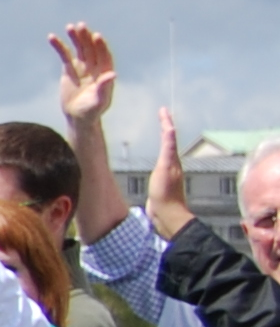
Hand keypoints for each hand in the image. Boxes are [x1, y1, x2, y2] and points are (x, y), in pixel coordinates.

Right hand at [51, 23, 116, 128]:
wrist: (78, 117)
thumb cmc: (92, 111)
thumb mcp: (99, 101)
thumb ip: (105, 87)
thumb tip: (113, 74)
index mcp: (105, 73)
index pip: (104, 55)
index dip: (101, 46)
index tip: (96, 36)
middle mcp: (95, 67)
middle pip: (91, 49)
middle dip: (87, 38)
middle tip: (81, 26)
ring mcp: (82, 66)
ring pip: (79, 49)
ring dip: (75, 37)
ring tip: (70, 27)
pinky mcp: (70, 69)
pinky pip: (65, 54)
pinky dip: (59, 46)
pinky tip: (52, 37)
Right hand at [149, 108, 193, 233]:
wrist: (167, 216)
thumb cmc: (165, 192)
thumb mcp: (165, 167)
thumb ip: (167, 150)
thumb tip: (170, 129)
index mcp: (173, 160)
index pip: (170, 136)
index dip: (165, 122)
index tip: (162, 109)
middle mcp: (172, 165)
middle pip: (169, 142)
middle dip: (165, 129)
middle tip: (161, 117)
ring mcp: (167, 174)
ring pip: (165, 152)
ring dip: (162, 141)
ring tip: (158, 132)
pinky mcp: (161, 183)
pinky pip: (159, 162)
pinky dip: (157, 154)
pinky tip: (153, 158)